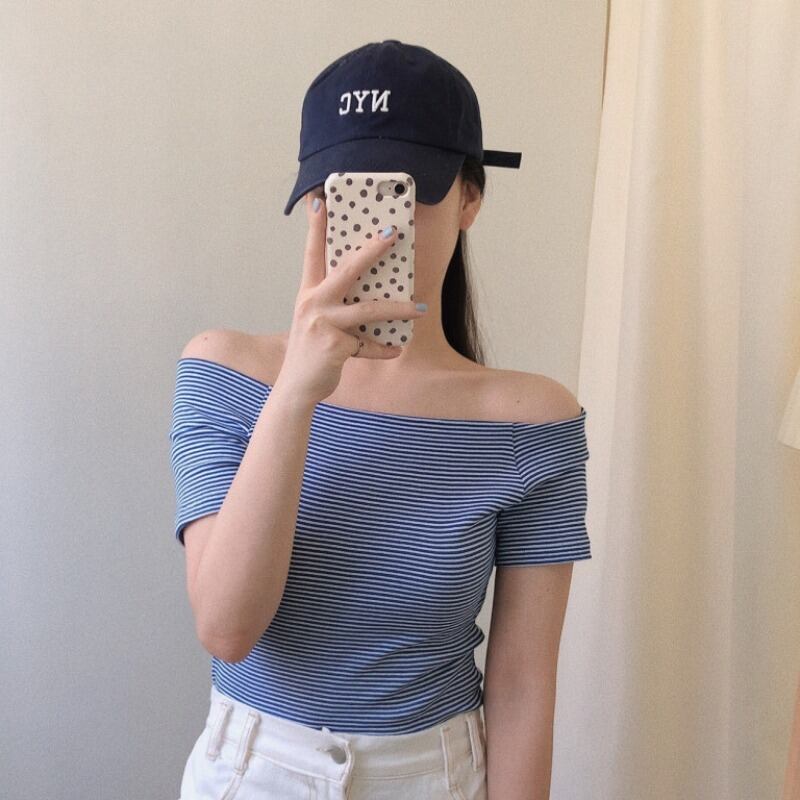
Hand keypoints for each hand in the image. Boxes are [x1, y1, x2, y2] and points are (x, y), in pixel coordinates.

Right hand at [275, 190, 426, 405]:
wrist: (296, 388)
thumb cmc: (312, 352)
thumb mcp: (317, 322)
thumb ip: (337, 305)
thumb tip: (373, 293)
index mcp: (308, 293)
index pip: (312, 253)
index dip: (316, 227)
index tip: (321, 200)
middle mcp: (313, 303)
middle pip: (346, 269)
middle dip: (372, 249)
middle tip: (394, 233)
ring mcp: (323, 324)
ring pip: (368, 308)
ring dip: (398, 308)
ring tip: (420, 308)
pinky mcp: (334, 346)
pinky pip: (368, 345)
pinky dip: (384, 349)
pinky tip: (396, 350)